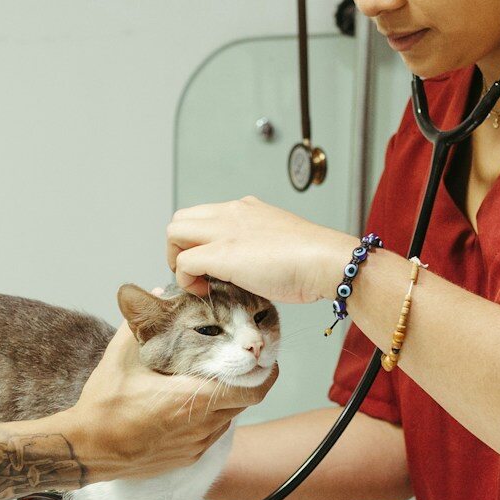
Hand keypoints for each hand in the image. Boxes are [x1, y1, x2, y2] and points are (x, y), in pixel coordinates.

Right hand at [65, 322, 276, 482]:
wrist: (87, 450)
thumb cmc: (104, 405)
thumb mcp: (121, 357)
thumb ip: (142, 322)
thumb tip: (155, 294)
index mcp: (192, 399)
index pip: (252, 389)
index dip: (263, 373)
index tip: (261, 358)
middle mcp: (201, 426)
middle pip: (244, 402)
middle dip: (244, 381)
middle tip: (236, 362)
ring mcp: (196, 446)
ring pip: (228, 419)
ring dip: (226, 400)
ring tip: (210, 380)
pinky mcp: (188, 458)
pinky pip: (211, 434)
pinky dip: (210, 418)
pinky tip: (189, 403)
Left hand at [166, 196, 353, 301]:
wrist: (325, 261)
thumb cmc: (311, 260)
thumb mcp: (276, 242)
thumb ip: (255, 245)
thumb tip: (245, 266)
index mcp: (245, 209)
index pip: (203, 216)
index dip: (198, 240)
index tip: (209, 264)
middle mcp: (230, 213)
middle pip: (181, 219)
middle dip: (180, 247)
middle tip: (197, 273)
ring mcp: (224, 231)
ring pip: (174, 233)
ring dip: (177, 259)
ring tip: (198, 281)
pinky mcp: (221, 253)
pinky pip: (184, 262)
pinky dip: (185, 279)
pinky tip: (205, 290)